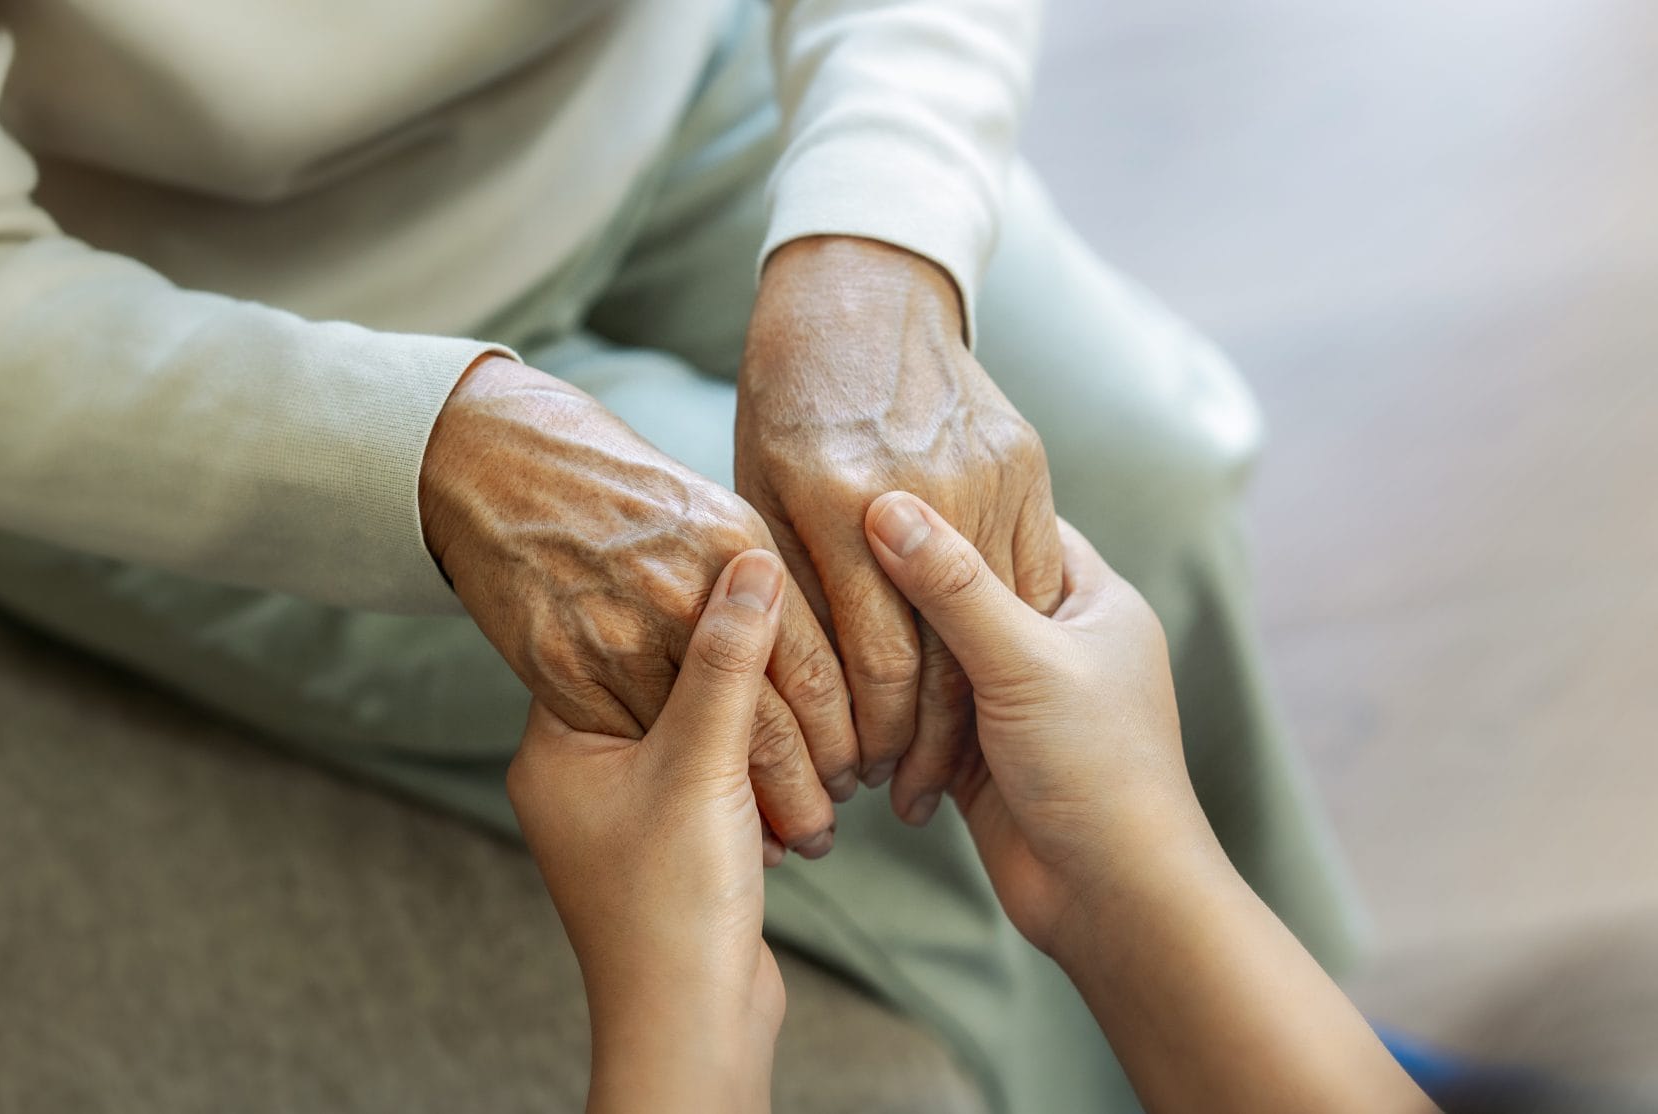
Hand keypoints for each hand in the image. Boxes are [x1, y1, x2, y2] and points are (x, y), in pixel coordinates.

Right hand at [422, 355, 858, 856]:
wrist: (500, 467)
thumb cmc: (613, 488)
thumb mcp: (709, 513)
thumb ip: (763, 572)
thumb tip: (829, 631)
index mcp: (734, 543)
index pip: (814, 663)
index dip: (847, 728)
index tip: (862, 766)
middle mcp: (680, 590)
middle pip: (770, 714)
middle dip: (810, 781)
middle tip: (830, 817)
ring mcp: (616, 634)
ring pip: (707, 748)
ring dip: (756, 803)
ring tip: (785, 837)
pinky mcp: (561, 670)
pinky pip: (638, 752)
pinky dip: (679, 794)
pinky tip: (710, 819)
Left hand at [508, 550, 789, 1112]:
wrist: (696, 1026)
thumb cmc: (674, 907)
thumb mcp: (701, 766)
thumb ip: (727, 663)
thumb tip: (753, 565)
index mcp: (554, 745)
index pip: (602, 637)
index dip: (667, 598)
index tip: (725, 557)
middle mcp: (580, 771)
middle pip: (655, 675)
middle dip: (723, 659)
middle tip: (780, 617)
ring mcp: (628, 805)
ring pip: (695, 721)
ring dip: (752, 715)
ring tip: (803, 696)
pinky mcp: (676, 835)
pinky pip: (718, 768)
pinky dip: (759, 761)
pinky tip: (800, 755)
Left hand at [737, 236, 1061, 827]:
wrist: (860, 287)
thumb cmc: (781, 399)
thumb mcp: (757, 490)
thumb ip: (781, 583)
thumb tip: (781, 694)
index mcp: (831, 500)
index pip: (866, 662)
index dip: (856, 735)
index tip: (841, 778)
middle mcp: (915, 486)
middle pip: (935, 658)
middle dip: (908, 741)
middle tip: (880, 789)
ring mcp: (983, 470)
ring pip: (991, 628)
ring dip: (959, 706)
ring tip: (920, 762)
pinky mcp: (1025, 459)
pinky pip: (1027, 577)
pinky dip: (1003, 640)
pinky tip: (973, 685)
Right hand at [867, 492, 1433, 1113]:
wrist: (1111, 898)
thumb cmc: (1097, 768)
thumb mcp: (1024, 661)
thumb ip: (953, 585)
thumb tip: (887, 504)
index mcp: (1091, 599)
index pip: (1012, 522)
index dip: (950, 502)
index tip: (875, 486)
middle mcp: (1055, 641)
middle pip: (961, 588)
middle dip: (901, 587)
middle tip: (829, 555)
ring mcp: (1015, 698)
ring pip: (932, 655)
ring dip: (889, 663)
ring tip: (827, 636)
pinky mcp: (979, 752)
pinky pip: (919, 715)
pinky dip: (888, 718)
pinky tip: (841, 704)